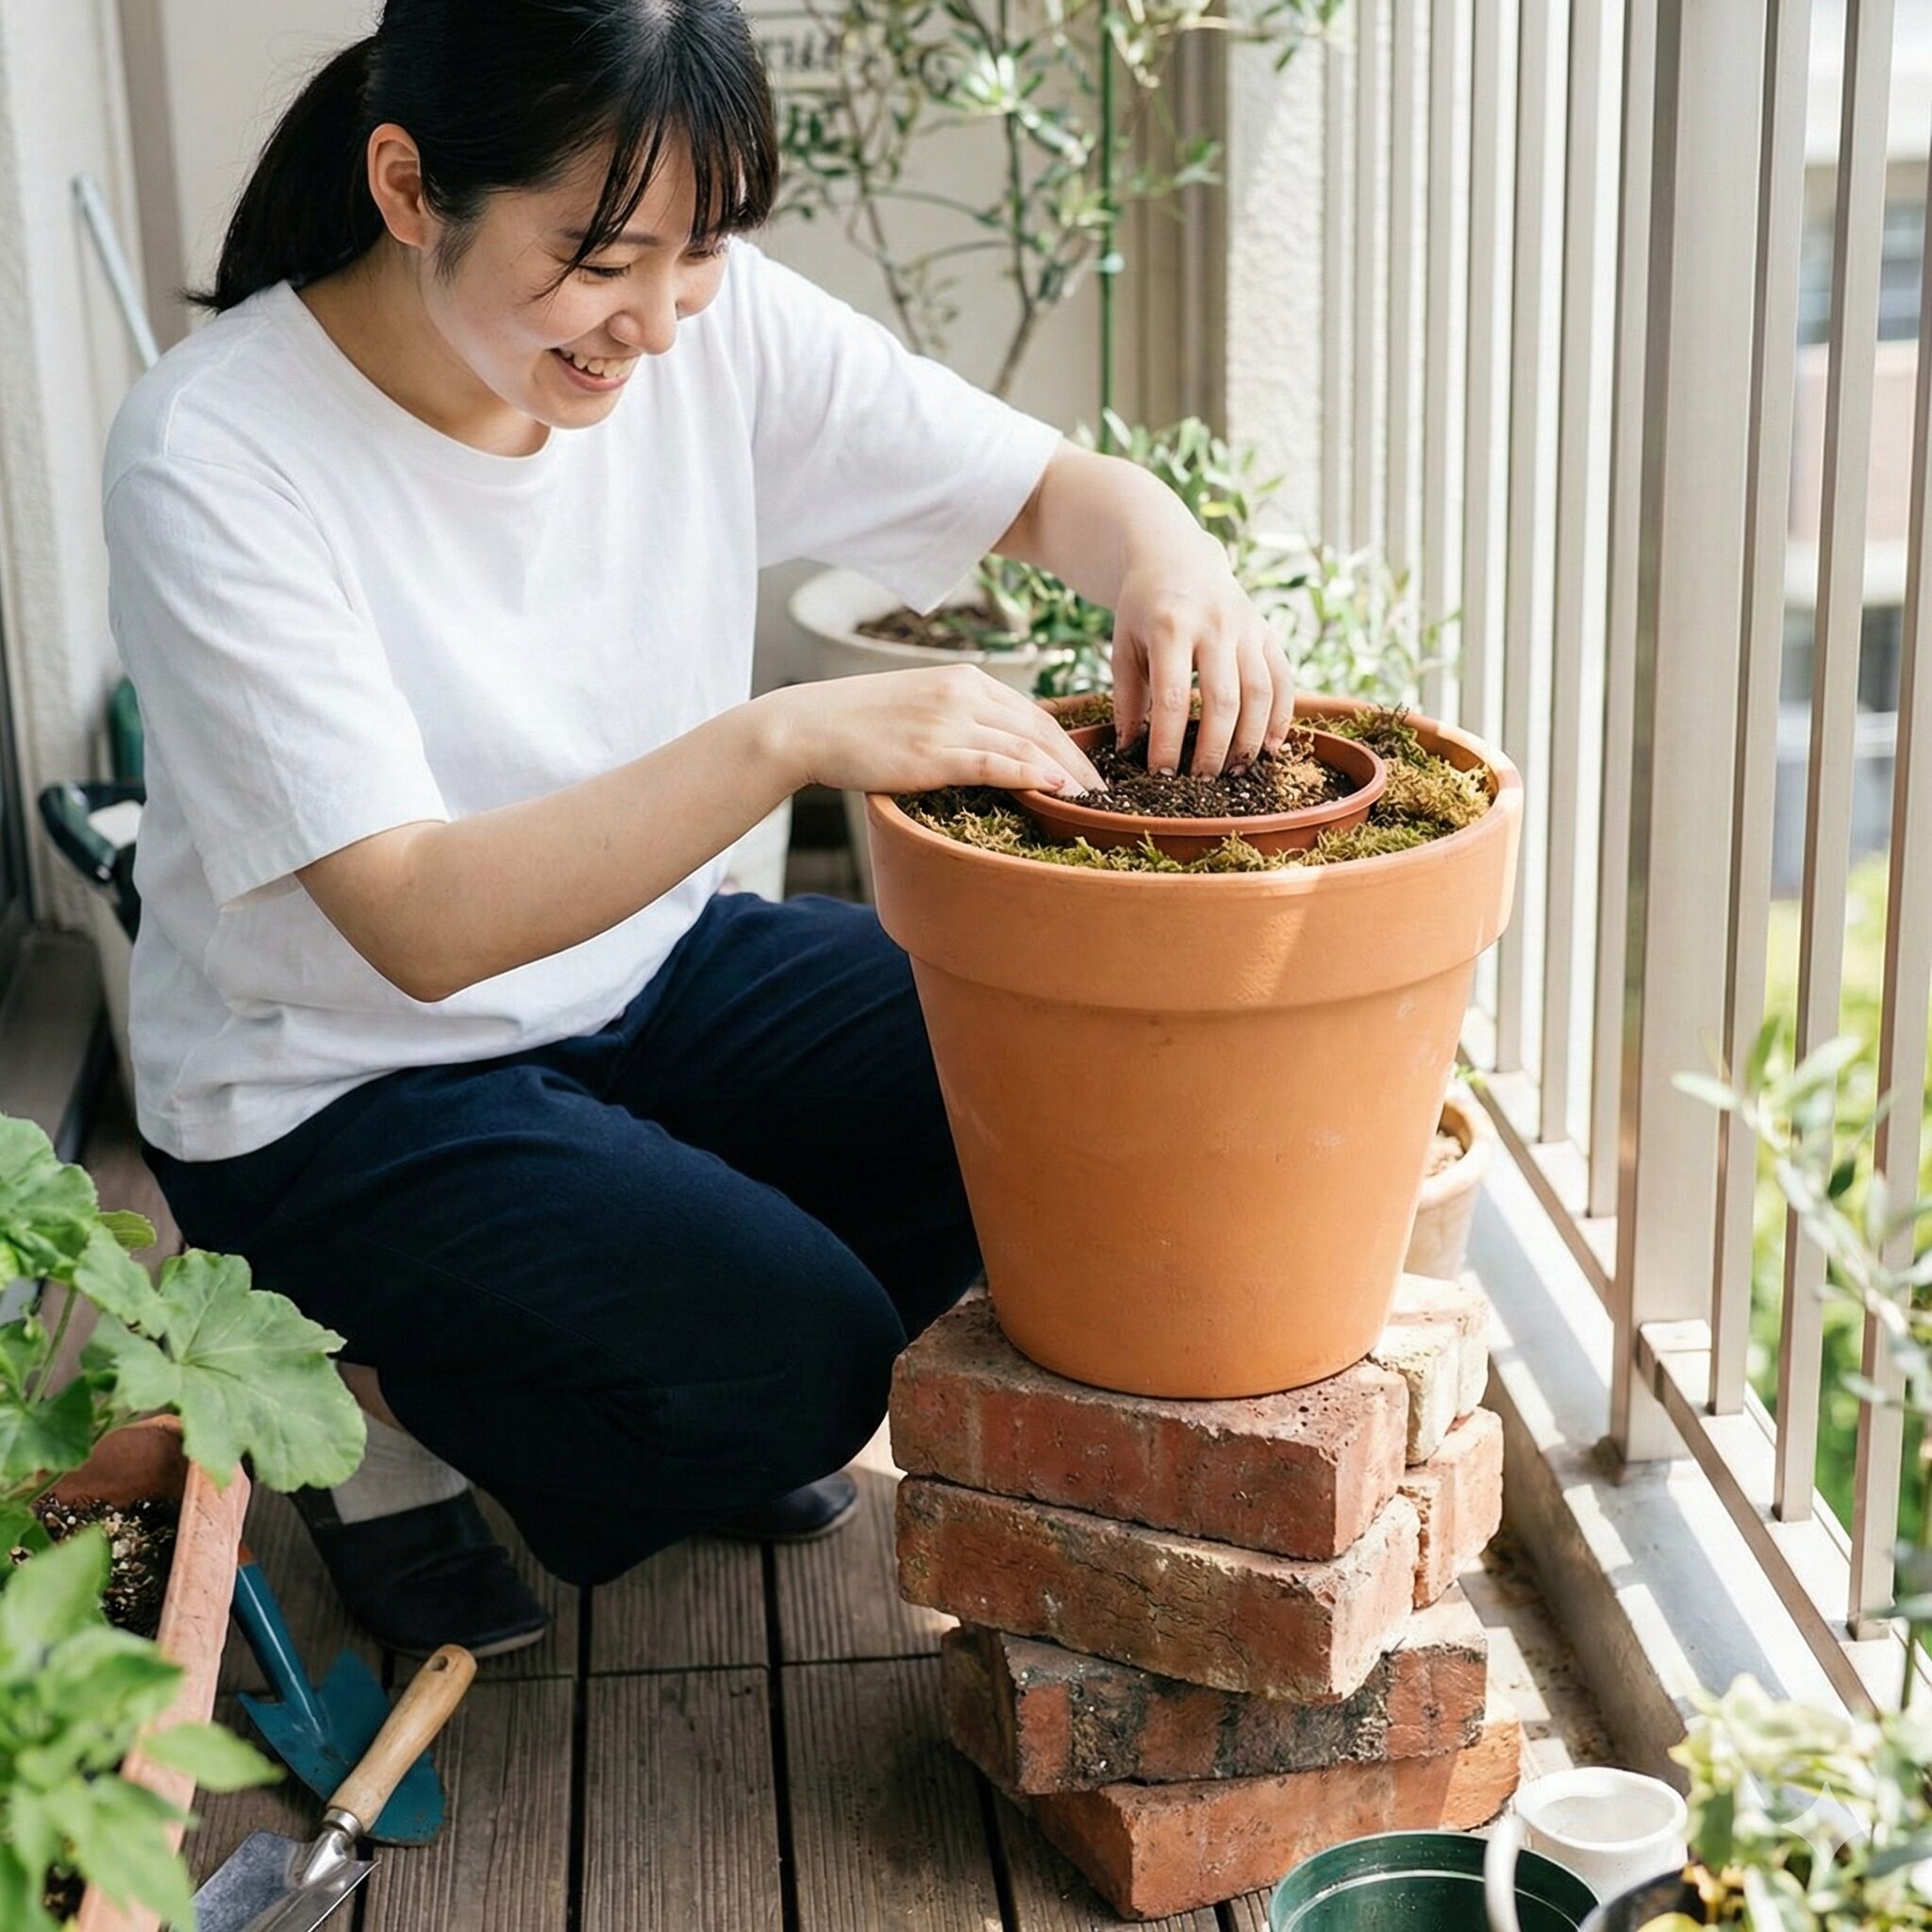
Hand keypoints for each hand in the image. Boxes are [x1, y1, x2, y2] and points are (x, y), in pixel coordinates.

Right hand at [762, 665, 1105, 796]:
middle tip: (1105, 791)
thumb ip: (960, 718)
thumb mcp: (920, 706)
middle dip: (1078, 760)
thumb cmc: (860, 724)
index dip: (1068, 742)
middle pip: (1040, 727)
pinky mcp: (934, 751)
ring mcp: (950, 721)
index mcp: (965, 680)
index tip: (1088, 769)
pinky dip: (1032, 775)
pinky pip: (996, 762)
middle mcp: (965, 694)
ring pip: (1026, 744)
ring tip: (1091, 801)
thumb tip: (993, 749)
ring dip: (1065, 773)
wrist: (811, 726)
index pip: (1032, 711)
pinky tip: (1057, 789)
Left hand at [1110, 553, 1297, 778]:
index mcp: (1171, 627)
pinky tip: (1270, 748)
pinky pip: (1283, 679)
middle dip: (1214, 749)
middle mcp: (1215, 625)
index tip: (1161, 775)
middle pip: (1224, 700)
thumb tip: (1128, 752)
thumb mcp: (1124, 647)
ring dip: (1250, 739)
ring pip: (1260, 692)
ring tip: (1235, 772)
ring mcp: (1247, 627)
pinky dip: (1281, 717)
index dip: (1169, 743)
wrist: (1178, 558)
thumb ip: (1127, 699)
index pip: (1173, 698)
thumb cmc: (1143, 611)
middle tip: (1201, 783)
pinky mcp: (1268, 632)